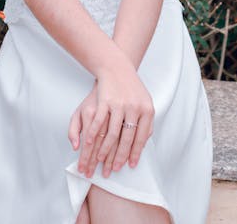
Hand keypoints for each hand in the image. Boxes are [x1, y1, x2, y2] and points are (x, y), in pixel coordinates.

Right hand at [68, 61, 153, 177]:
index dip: (134, 153)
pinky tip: (89, 145)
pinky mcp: (105, 101)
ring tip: (101, 162)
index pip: (141, 138)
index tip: (130, 165)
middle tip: (113, 170)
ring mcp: (119, 105)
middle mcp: (134, 108)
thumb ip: (146, 122)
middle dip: (119, 157)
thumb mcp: (145, 101)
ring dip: (105, 151)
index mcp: (147, 110)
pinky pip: (99, 123)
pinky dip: (93, 136)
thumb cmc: (131, 87)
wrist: (117, 67)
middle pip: (127, 139)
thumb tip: (144, 143)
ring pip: (112, 134)